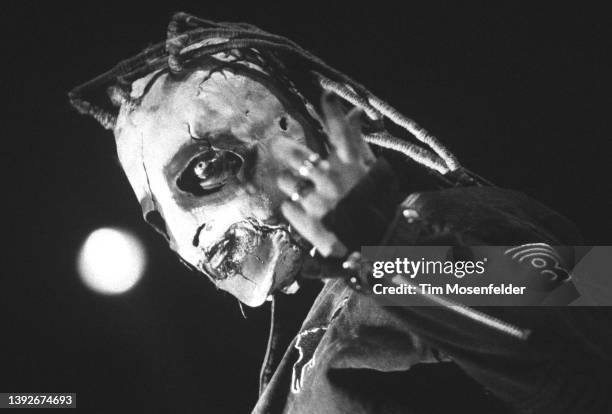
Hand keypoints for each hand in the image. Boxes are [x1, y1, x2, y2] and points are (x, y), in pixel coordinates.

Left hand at [276, 94, 375, 256]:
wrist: (377, 249)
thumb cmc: (379, 209)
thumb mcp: (378, 174)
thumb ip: (360, 143)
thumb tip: (355, 112)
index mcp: (352, 166)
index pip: (339, 130)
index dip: (332, 110)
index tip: (324, 94)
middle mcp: (332, 179)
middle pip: (297, 154)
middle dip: (285, 148)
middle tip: (278, 145)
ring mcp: (317, 201)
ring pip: (287, 181)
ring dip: (291, 182)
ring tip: (300, 190)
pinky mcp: (307, 222)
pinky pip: (287, 206)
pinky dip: (294, 208)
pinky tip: (305, 212)